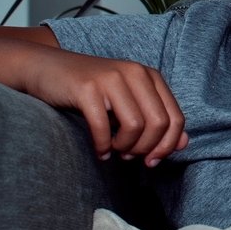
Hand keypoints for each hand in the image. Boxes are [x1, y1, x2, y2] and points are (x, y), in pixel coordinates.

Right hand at [19, 49, 187, 164]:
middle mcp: (135, 73)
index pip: (176, 118)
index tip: (152, 160)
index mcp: (151, 76)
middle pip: (159, 124)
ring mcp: (111, 78)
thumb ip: (156, 121)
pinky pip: (103, 127)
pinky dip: (102, 146)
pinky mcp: (87, 88)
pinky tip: (100, 150)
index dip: (168, 146)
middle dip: (146, 148)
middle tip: (129, 156)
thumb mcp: (128, 102)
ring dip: (125, 148)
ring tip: (114, 150)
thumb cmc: (90, 91)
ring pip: (136, 126)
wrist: (46, 69)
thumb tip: (184, 144)